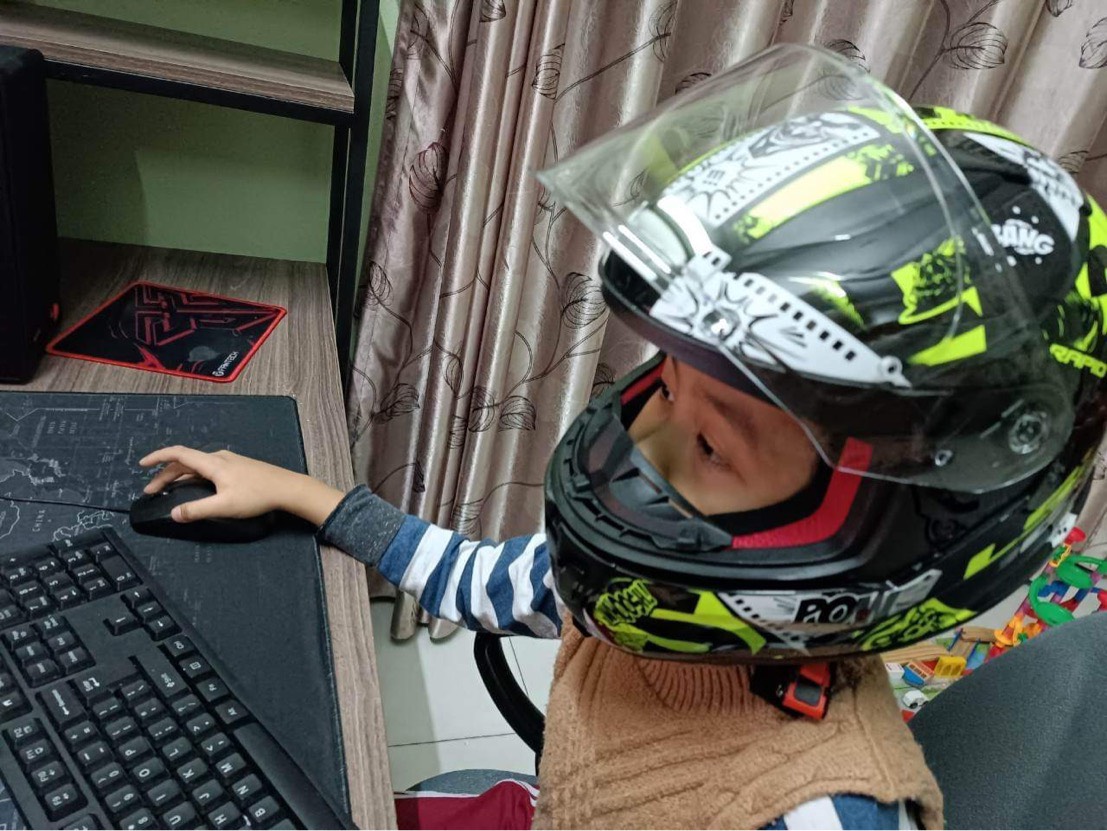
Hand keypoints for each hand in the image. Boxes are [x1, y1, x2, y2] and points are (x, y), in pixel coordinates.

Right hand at [138, 446, 344, 526]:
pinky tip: (194, 487)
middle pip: (185, 462)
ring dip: (180, 476)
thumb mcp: (224, 506)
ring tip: (168, 490)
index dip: (157, 457)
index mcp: (213, 463)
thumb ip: (197, 510)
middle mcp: (219, 458)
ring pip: (197, 466)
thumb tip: (173, 514)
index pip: (178, 454)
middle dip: (165, 475)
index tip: (142, 465)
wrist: (288, 488)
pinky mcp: (237, 467)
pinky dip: (193, 477)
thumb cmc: (257, 496)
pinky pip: (208, 469)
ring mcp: (229, 461)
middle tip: (151, 491)